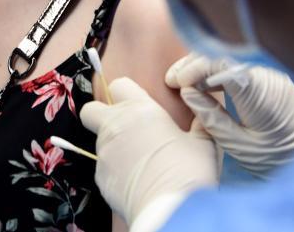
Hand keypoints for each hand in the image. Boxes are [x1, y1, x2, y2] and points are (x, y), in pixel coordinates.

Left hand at [80, 77, 219, 224]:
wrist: (171, 208)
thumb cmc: (189, 170)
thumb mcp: (202, 142)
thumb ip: (198, 124)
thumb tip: (202, 115)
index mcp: (140, 110)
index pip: (119, 85)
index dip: (126, 94)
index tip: (137, 106)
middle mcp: (116, 126)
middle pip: (90, 110)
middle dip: (100, 116)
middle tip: (122, 129)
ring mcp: (104, 152)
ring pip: (99, 142)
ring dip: (114, 147)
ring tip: (138, 163)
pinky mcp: (100, 177)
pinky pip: (104, 169)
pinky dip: (115, 172)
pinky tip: (134, 182)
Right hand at [166, 53, 293, 176]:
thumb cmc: (276, 156)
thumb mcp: (237, 145)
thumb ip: (210, 117)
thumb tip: (188, 93)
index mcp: (257, 93)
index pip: (220, 63)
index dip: (193, 68)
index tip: (175, 81)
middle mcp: (265, 77)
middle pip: (222, 57)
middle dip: (193, 66)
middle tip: (172, 80)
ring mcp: (270, 76)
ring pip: (229, 61)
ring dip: (203, 69)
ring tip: (183, 83)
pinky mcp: (271, 79)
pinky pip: (239, 69)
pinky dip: (218, 73)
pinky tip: (203, 85)